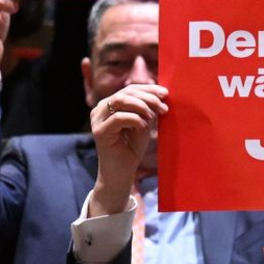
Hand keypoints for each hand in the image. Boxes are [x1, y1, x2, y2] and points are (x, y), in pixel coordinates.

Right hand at [90, 84, 168, 216]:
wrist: (121, 174)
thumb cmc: (131, 150)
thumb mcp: (142, 125)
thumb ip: (147, 110)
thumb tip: (160, 94)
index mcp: (109, 105)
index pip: (129, 90)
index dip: (148, 89)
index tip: (165, 93)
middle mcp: (100, 110)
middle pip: (125, 93)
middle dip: (148, 97)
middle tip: (163, 106)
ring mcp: (97, 120)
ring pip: (120, 100)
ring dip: (142, 105)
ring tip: (154, 115)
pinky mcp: (100, 132)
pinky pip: (119, 118)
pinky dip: (136, 119)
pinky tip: (144, 125)